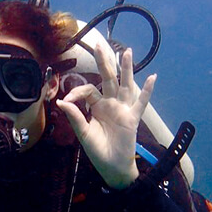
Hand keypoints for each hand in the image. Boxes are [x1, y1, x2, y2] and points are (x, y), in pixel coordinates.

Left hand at [56, 46, 155, 188]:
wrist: (112, 167)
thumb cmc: (98, 151)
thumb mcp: (83, 133)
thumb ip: (75, 117)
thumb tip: (60, 101)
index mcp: (97, 106)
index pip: (88, 90)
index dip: (76, 92)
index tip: (67, 101)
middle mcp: (110, 104)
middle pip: (107, 79)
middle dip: (104, 62)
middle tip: (99, 44)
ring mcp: (123, 109)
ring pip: (125, 85)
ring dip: (126, 69)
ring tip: (127, 52)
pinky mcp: (132, 118)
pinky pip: (141, 103)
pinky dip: (147, 91)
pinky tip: (152, 77)